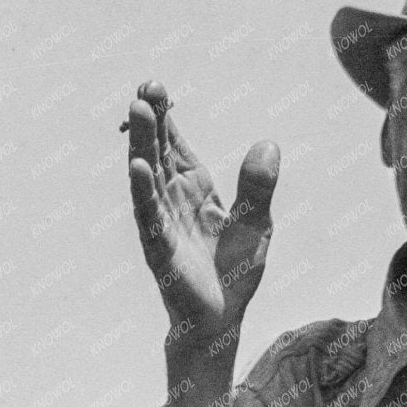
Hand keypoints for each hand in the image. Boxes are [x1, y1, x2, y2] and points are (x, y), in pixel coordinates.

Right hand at [126, 82, 278, 346]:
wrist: (220, 320)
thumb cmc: (234, 273)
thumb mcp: (257, 224)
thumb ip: (258, 186)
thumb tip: (269, 143)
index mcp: (195, 191)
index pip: (176, 146)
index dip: (167, 117)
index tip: (157, 86)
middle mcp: (173, 202)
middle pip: (159, 153)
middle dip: (152, 120)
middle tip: (145, 86)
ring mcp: (163, 224)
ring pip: (149, 178)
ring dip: (142, 145)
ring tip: (138, 112)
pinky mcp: (160, 250)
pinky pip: (150, 217)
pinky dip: (143, 192)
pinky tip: (138, 166)